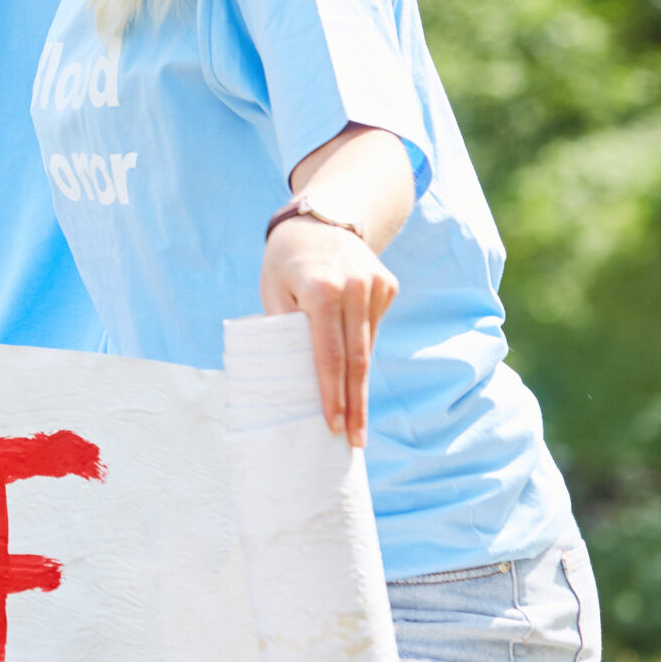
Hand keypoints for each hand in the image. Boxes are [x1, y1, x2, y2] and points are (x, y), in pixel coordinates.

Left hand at [258, 217, 397, 447]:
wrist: (320, 220)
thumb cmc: (285, 265)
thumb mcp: (273, 293)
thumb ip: (286, 332)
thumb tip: (298, 382)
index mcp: (321, 290)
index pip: (328, 355)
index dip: (332, 394)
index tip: (335, 425)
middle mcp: (354, 288)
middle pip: (357, 360)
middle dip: (355, 404)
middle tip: (356, 441)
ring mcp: (376, 285)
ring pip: (368, 347)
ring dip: (360, 385)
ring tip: (355, 422)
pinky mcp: (388, 285)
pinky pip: (372, 328)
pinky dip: (362, 351)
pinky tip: (352, 368)